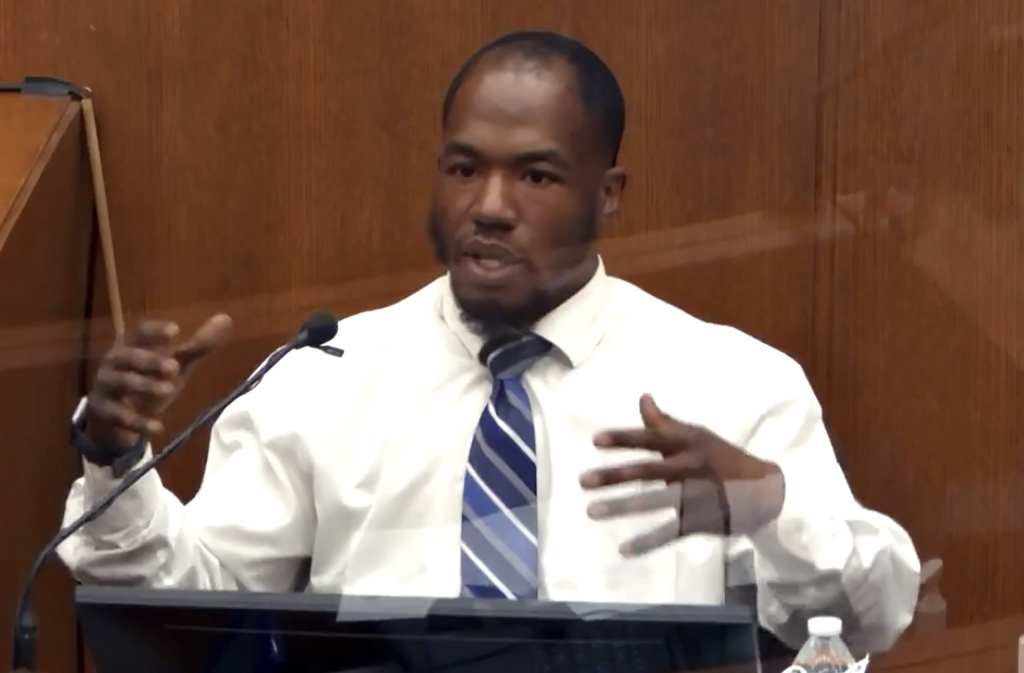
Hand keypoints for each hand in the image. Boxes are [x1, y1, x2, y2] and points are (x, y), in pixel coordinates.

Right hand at [84, 314, 232, 452]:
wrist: (113, 418)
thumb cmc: (147, 381)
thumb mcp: (174, 365)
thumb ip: (197, 346)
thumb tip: (226, 318)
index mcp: (131, 346)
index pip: (139, 332)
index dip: (155, 330)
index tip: (175, 330)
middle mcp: (114, 363)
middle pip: (128, 357)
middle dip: (150, 361)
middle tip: (174, 367)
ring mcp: (105, 386)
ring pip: (122, 383)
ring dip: (145, 386)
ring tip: (168, 391)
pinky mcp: (102, 411)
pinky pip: (119, 416)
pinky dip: (138, 422)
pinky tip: (158, 428)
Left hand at [580, 394, 784, 555]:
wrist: (766, 489)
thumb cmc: (724, 458)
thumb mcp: (698, 436)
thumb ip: (666, 423)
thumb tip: (642, 398)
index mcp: (688, 443)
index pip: (651, 438)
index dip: (624, 438)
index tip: (595, 441)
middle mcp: (690, 466)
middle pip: (647, 469)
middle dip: (614, 475)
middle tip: (582, 481)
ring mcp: (695, 494)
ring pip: (654, 501)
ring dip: (622, 506)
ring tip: (591, 511)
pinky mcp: (701, 520)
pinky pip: (671, 531)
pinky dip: (648, 541)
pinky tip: (624, 549)